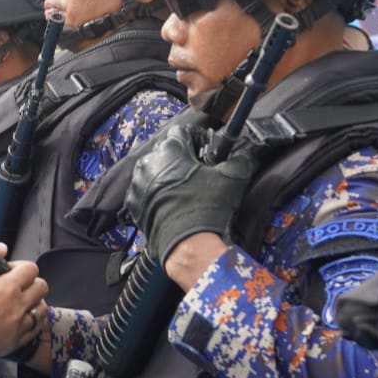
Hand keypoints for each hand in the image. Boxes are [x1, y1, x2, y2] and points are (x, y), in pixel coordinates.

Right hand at [0, 243, 50, 366]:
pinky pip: (33, 330)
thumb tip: (0, 247)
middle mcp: (15, 307)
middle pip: (41, 287)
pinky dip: (28, 323)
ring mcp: (15, 327)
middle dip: (30, 284)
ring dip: (32, 304)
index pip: (31, 269)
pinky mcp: (11, 343)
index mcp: (5, 287)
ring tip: (17, 304)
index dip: (20, 268)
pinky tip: (15, 320)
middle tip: (14, 287)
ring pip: (40, 310)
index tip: (9, 272)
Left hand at [126, 130, 254, 262]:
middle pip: (167, 151)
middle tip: (199, 172)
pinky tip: (172, 203)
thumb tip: (244, 153)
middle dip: (182, 158)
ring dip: (168, 175)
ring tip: (185, 190)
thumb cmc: (206, 209)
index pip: (183, 131)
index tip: (206, 150)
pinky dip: (156, 193)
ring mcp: (138, 184)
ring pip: (154, 170)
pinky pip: (145, 190)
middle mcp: (149, 163)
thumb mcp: (232, 177)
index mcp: (170, 150)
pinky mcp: (134, 203)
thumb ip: (240, 158)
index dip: (198, 139)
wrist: (187, 245)